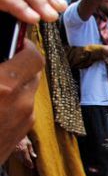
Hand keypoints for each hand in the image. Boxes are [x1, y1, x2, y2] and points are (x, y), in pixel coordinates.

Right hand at [0, 40, 43, 163]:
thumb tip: (2, 57)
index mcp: (4, 87)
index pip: (34, 57)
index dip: (26, 46)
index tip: (16, 42)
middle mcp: (21, 103)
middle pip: (35, 73)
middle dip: (22, 63)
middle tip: (5, 59)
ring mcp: (25, 119)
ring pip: (31, 91)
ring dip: (19, 82)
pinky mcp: (23, 132)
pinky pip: (25, 108)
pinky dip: (16, 100)